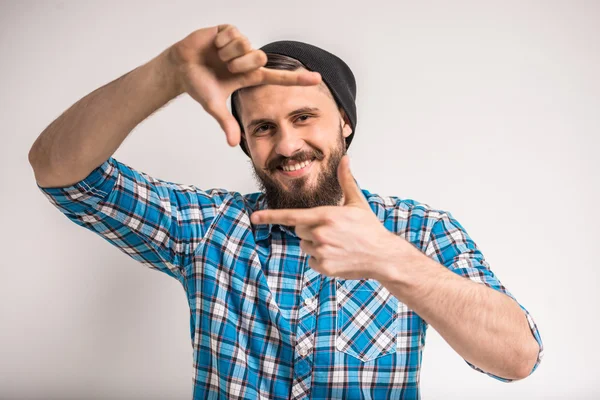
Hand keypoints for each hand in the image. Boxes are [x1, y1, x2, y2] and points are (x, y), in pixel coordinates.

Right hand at [167, 24, 321, 146]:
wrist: (180, 67)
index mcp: (250, 77)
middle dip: (241, 64)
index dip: (298, 79)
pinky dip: (220, 41)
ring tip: (217, 57)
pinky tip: (213, 45)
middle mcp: (249, 59)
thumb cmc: (198, 85)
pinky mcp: (229, 30)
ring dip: (228, 53)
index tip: (317, 79)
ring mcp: (240, 44)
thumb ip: (227, 123)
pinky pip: (232, 34)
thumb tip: (233, 144)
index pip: (279, 78)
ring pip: (246, 44)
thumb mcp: (213, 105)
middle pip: (260, 57)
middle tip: (226, 68)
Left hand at [251, 156, 406, 279]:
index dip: (271, 217)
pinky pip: (312, 260)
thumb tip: (345, 159)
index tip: (255, 217)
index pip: (291, 216)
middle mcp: (320, 233)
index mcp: (325, 216)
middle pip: (298, 230)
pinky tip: (338, 256)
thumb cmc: (369, 228)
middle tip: (332, 231)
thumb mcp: (357, 202)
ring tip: (337, 243)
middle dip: (310, 229)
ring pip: (305, 245)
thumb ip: (346, 180)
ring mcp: (322, 251)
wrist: (382, 255)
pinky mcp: (324, 266)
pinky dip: (321, 259)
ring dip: (316, 244)